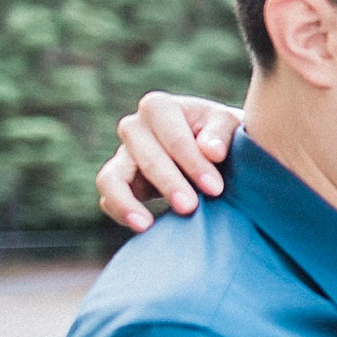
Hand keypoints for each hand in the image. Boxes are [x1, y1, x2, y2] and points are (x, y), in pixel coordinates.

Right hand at [95, 92, 243, 231]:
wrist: (214, 152)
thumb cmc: (221, 135)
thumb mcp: (228, 124)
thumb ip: (221, 132)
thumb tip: (212, 151)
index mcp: (159, 107)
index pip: (173, 137)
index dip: (193, 163)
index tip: (215, 188)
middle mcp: (134, 127)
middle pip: (145, 157)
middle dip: (169, 183)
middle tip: (190, 207)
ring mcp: (122, 156)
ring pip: (111, 178)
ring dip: (127, 202)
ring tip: (145, 225)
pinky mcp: (118, 182)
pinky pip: (108, 198)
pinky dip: (120, 212)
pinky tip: (143, 228)